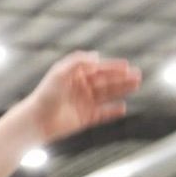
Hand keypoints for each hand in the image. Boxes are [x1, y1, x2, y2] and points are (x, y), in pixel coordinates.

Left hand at [20, 52, 142, 141]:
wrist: (37, 120)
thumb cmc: (46, 94)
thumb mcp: (60, 72)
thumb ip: (77, 62)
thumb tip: (96, 56)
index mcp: (76, 75)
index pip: (98, 69)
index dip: (113, 67)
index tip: (127, 65)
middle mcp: (81, 88)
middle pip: (106, 81)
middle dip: (122, 78)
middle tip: (138, 75)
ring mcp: (84, 103)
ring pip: (107, 95)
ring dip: (121, 90)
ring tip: (136, 86)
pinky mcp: (85, 118)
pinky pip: (102, 114)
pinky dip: (112, 111)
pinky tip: (123, 108)